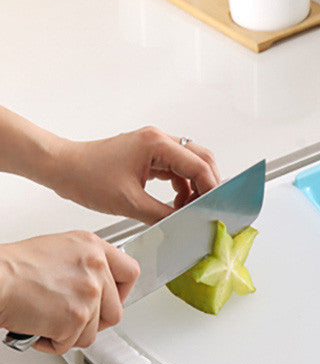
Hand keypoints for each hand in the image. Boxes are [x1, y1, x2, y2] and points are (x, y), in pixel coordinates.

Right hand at [0, 232, 139, 353]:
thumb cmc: (13, 267)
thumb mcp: (58, 250)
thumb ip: (85, 265)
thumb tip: (97, 285)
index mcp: (92, 248)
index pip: (130, 272)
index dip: (122, 292)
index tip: (111, 299)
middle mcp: (96, 268)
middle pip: (115, 310)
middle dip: (94, 321)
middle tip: (71, 318)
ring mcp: (88, 294)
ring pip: (94, 331)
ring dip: (71, 333)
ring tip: (47, 320)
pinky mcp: (76, 318)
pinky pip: (73, 343)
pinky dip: (54, 342)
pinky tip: (39, 327)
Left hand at [55, 126, 220, 224]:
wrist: (61, 168)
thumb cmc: (86, 177)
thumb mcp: (130, 203)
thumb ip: (164, 214)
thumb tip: (185, 223)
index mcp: (156, 144)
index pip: (198, 164)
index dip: (211, 188)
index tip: (214, 207)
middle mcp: (158, 140)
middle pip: (201, 158)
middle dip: (208, 184)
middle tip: (207, 206)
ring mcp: (153, 146)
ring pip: (190, 163)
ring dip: (195, 186)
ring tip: (188, 208)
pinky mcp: (148, 155)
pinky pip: (176, 169)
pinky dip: (182, 186)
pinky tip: (176, 203)